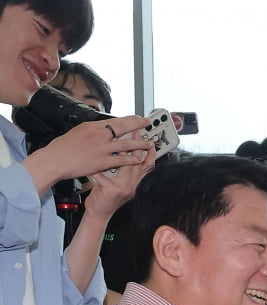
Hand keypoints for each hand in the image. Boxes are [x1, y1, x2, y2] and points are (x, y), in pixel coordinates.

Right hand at [30, 116, 151, 184]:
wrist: (54, 160)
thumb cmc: (61, 149)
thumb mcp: (76, 132)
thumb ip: (90, 131)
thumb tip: (100, 130)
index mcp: (91, 126)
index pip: (114, 120)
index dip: (127, 119)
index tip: (136, 118)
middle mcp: (98, 135)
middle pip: (123, 127)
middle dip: (138, 124)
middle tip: (147, 122)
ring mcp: (102, 148)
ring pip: (126, 144)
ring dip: (140, 144)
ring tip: (149, 143)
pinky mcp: (102, 161)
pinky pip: (122, 160)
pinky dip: (132, 159)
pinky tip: (139, 159)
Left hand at [83, 146, 153, 219]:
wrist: (99, 213)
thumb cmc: (108, 198)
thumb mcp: (122, 185)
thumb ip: (127, 173)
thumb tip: (130, 156)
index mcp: (137, 185)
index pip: (148, 167)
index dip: (150, 154)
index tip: (150, 142)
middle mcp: (133, 186)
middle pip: (138, 163)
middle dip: (138, 146)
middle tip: (136, 134)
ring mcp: (123, 188)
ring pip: (126, 165)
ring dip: (123, 152)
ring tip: (119, 140)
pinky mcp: (111, 189)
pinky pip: (105, 172)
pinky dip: (99, 164)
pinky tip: (95, 157)